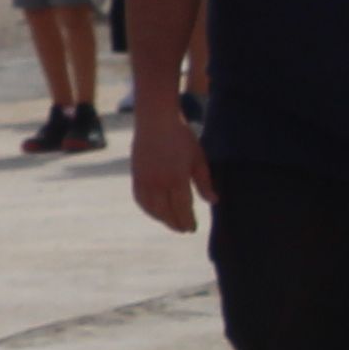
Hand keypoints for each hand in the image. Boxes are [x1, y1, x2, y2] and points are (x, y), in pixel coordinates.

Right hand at [129, 107, 211, 234]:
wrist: (156, 119)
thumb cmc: (181, 137)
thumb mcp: (198, 158)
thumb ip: (204, 182)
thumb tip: (213, 202)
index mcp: (177, 178)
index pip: (183, 208)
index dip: (188, 220)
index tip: (193, 228)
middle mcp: (159, 182)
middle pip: (166, 212)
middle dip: (175, 223)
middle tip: (183, 230)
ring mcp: (145, 180)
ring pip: (152, 208)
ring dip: (161, 219)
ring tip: (171, 222)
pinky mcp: (135, 176)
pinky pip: (140, 199)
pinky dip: (147, 209)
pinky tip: (155, 211)